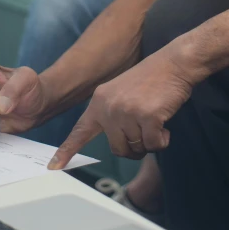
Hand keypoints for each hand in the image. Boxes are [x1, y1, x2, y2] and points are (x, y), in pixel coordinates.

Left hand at [48, 46, 194, 168]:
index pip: (80, 131)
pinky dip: (162, 140)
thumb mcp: (122, 92)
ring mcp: (126, 111)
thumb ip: (112, 115)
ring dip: (150, 141)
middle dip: (133, 146)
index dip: (66, 151)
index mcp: (100, 100)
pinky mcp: (147, 116)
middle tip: (145, 128)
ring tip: (155, 118)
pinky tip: (164, 123)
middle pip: (117, 148)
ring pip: (136, 148)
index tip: (53, 166)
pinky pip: (153, 145)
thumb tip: (116, 144)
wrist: (174, 63)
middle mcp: (109, 106)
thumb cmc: (153, 79)